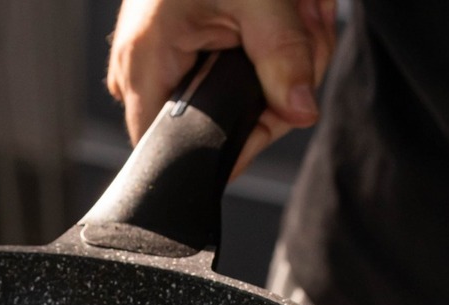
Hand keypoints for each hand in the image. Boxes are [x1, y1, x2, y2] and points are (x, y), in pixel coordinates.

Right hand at [107, 0, 335, 175]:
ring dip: (286, 57)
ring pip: (239, 94)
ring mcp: (163, 57)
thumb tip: (300, 111)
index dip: (236, 140)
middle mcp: (143, 67)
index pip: (176, 146)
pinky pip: (236, 68)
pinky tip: (286, 14)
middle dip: (279, 81)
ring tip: (300, 10)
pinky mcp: (184, 44)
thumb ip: (283, 57)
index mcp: (146, 61)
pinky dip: (271, 43)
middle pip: (223, 119)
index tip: (279, 110)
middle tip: (305, 30)